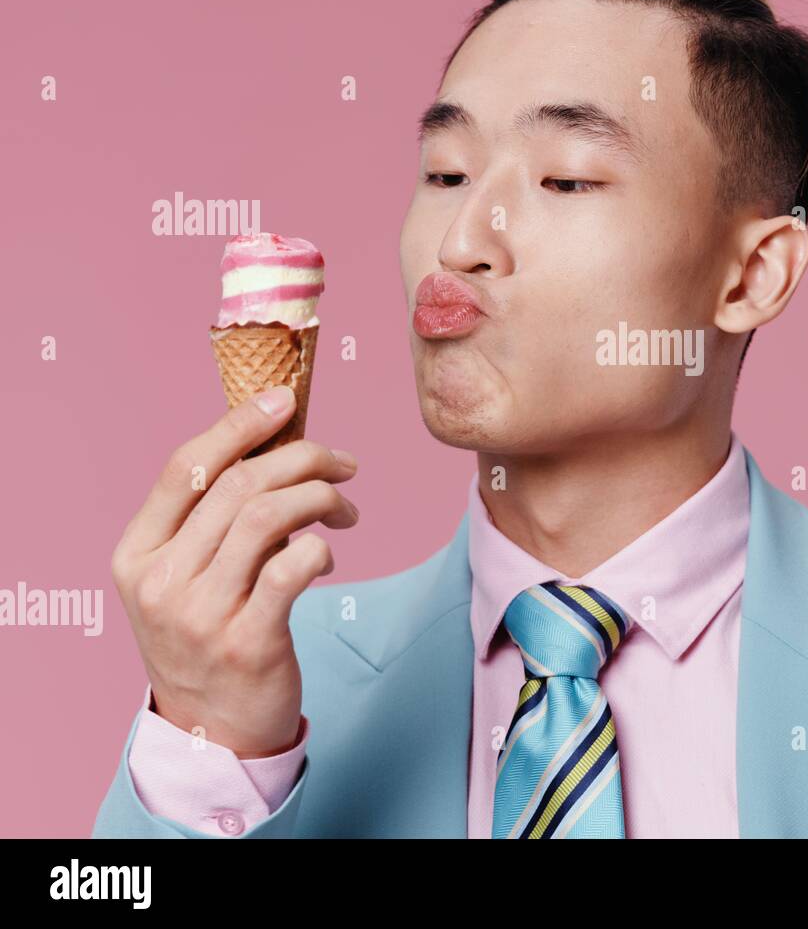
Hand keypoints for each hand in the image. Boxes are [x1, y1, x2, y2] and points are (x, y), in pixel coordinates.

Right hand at [110, 386, 358, 757]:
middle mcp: (160, 581)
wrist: (213, 730)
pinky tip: (329, 555)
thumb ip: (215, 519)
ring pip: (267, 516)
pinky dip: (321, 546)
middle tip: (344, 464)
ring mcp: (200, 615)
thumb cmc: (211, 632)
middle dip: (303, 458)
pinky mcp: (247, 643)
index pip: (185, 467)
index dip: (238, 424)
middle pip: (237, 484)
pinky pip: (293, 568)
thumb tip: (278, 444)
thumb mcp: (187, 575)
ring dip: (320, 497)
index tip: (285, 399)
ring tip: (346, 507)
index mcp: (137, 553)